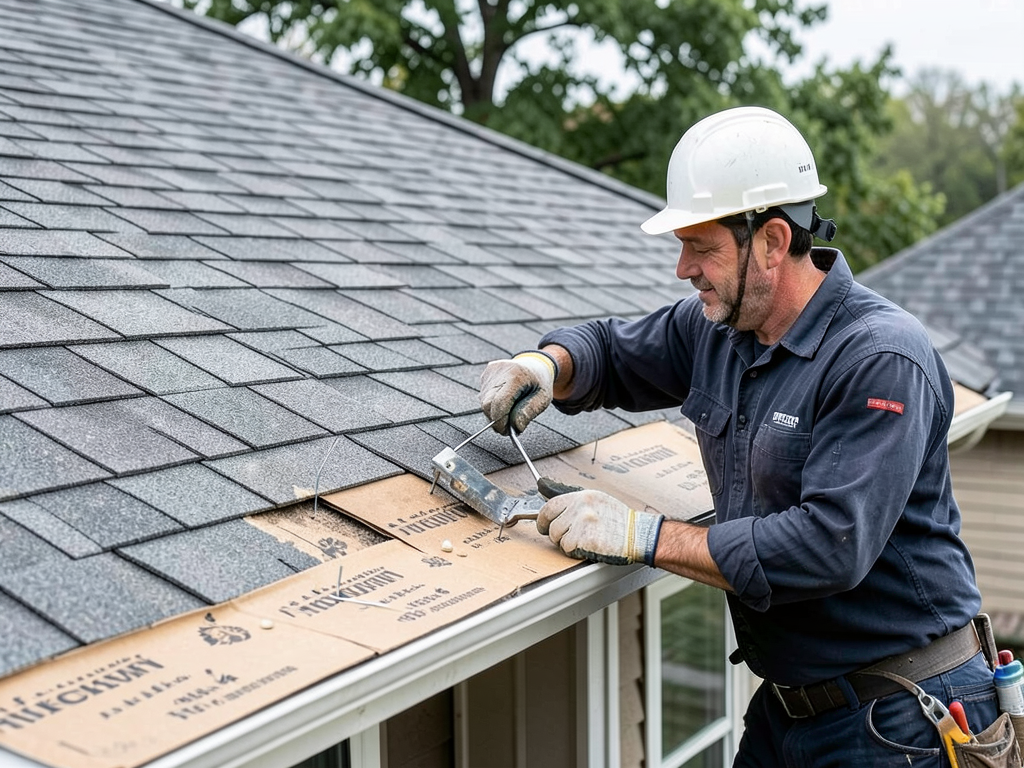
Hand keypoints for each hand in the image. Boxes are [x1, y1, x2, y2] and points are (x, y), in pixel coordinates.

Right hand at [479, 352, 555, 434]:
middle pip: (487, 404)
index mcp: (516, 375)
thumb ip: (528, 412)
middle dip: (496, 420)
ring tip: (510, 411)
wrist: (534, 365)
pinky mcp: (485, 376)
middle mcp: (499, 371)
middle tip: (507, 428)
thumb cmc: (539, 382)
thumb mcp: (543, 399)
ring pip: (484, 402)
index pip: (499, 402)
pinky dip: (493, 405)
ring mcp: (490, 373)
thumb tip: (515, 427)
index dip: (500, 421)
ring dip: (495, 413)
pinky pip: (484, 397)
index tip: (506, 432)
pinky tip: (505, 401)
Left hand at [537, 490, 663, 565]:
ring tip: (584, 542)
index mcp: (583, 497)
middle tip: (566, 539)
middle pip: (551, 524)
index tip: (542, 525)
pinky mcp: (583, 537)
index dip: (543, 518)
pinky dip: (574, 552)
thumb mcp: (599, 503)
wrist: (639, 535)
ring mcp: (581, 521)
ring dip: (566, 544)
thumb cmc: (622, 523)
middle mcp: (580, 506)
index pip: (550, 505)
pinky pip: (567, 548)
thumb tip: (557, 511)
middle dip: (555, 534)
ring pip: (557, 537)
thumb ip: (578, 505)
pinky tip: (589, 548)